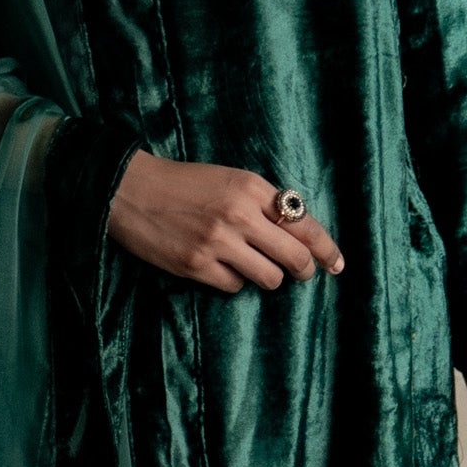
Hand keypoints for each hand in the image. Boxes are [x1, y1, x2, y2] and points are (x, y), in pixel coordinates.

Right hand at [105, 152, 346, 291]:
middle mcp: (239, 214)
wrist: (129, 190)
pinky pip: (235, 286)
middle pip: (295, 257)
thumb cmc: (184, 184)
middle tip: (302, 274)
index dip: (326, 248)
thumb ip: (263, 202)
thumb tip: (298, 234)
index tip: (337, 263)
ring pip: (270, 278)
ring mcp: (218, 242)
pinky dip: (234, 280)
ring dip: (268, 276)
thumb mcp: (229, 179)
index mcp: (251, 187)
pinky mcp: (196, 265)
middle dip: (304, 270)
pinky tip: (220, 266)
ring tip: (253, 265)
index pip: (305, 223)